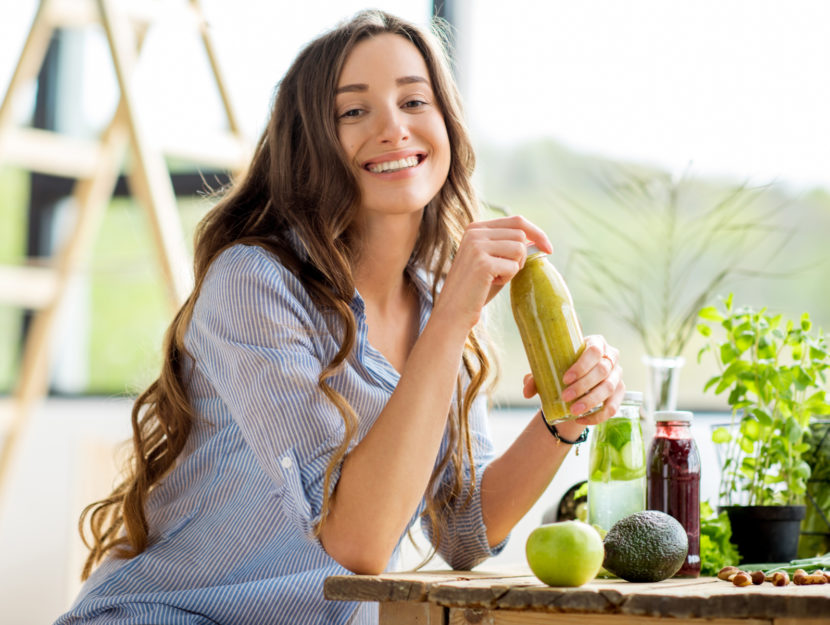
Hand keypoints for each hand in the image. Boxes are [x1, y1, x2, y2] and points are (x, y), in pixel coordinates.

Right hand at [433, 215, 551, 332]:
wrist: (454, 311)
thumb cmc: (476, 288)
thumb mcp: (492, 260)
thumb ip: (509, 246)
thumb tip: (536, 240)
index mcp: (475, 228)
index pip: (517, 220)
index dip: (537, 233)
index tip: (549, 248)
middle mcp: (474, 232)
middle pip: (520, 235)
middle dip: (522, 256)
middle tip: (506, 272)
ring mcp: (477, 246)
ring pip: (519, 249)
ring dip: (514, 267)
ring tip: (496, 277)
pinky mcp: (482, 262)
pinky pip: (513, 266)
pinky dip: (507, 278)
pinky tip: (490, 283)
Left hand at [522, 335, 623, 424]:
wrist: (576, 380)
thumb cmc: (563, 368)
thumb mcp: (549, 369)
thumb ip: (536, 378)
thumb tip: (527, 391)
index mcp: (596, 343)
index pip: (594, 350)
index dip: (582, 365)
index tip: (565, 378)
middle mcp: (611, 357)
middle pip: (602, 370)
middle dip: (583, 385)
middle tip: (565, 396)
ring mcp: (617, 375)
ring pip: (609, 388)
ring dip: (590, 401)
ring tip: (573, 411)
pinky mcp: (620, 392)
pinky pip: (613, 406)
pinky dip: (597, 415)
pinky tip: (581, 420)